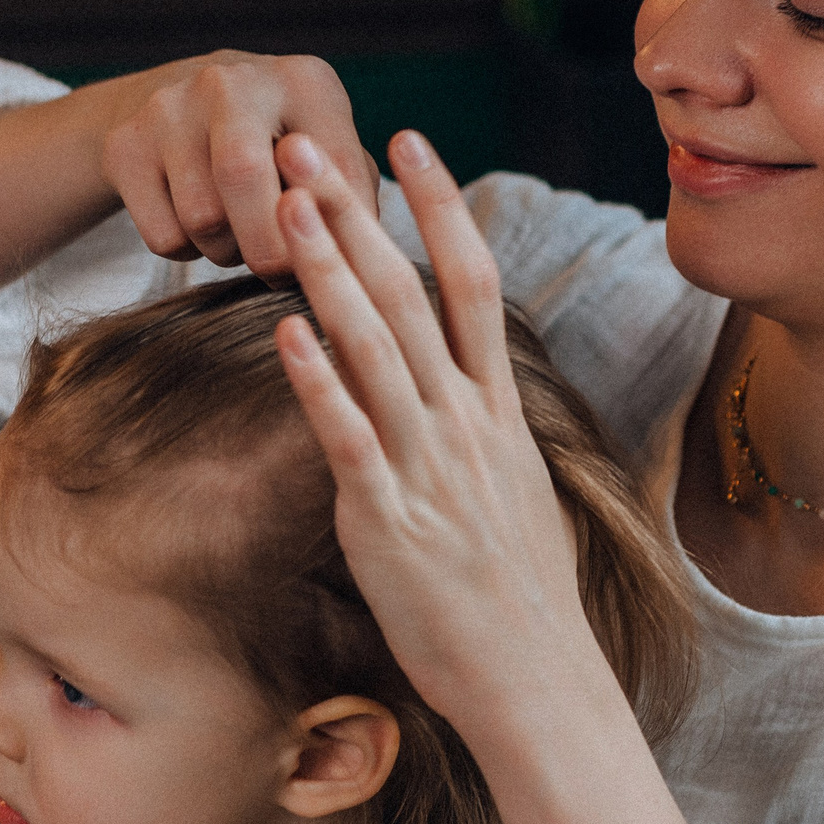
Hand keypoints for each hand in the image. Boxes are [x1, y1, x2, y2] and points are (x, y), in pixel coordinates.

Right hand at [0, 51, 379, 295]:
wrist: (164, 103)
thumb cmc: (271, 142)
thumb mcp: (320, 147)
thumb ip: (351, 193)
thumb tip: (369, 255)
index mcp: (303, 81)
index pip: (329, 167)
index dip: (336, 230)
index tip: (334, 261)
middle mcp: (233, 81)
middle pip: (246, 178)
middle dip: (270, 248)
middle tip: (280, 274)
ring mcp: (170, 108)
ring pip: (204, 219)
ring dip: (227, 252)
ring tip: (239, 236)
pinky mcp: (125, 146)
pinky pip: (164, 236)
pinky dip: (186, 251)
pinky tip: (196, 224)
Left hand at [269, 129, 610, 742]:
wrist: (538, 681)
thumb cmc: (521, 596)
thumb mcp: (514, 488)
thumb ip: (479, 429)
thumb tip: (458, 389)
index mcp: (497, 409)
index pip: (472, 279)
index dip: (438, 205)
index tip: (408, 142)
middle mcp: (466, 422)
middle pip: (409, 292)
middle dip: (354, 211)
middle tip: (305, 144)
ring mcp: (429, 467)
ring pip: (377, 346)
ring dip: (329, 268)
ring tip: (285, 204)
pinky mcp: (390, 519)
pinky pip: (350, 435)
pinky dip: (319, 379)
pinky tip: (287, 329)